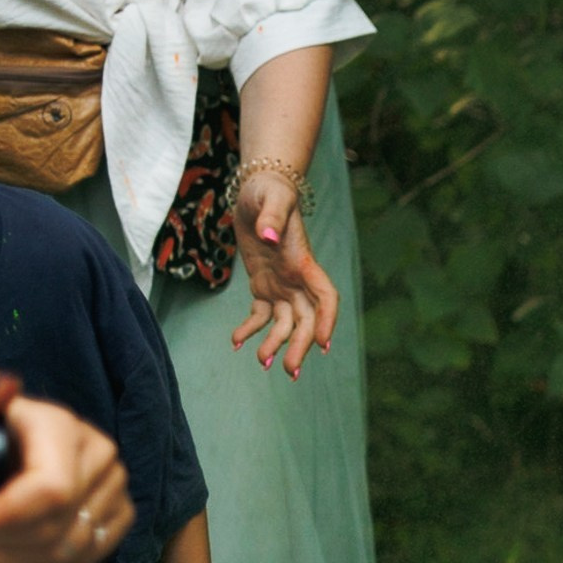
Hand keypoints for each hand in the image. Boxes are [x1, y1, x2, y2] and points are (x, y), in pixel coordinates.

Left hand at [0, 371, 132, 562]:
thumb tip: (2, 385)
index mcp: (62, 424)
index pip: (51, 489)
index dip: (9, 514)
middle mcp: (100, 449)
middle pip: (59, 523)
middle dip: (9, 536)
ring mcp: (118, 482)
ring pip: (72, 545)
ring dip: (24, 551)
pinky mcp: (125, 511)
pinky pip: (89, 554)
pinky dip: (48, 561)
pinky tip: (25, 544)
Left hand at [231, 180, 338, 379]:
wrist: (257, 190)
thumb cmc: (268, 191)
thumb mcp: (271, 199)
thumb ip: (272, 218)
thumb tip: (271, 238)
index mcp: (304, 263)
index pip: (325, 297)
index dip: (327, 321)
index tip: (323, 344)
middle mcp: (297, 280)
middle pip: (306, 320)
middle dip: (300, 346)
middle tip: (290, 372)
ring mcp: (282, 286)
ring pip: (284, 323)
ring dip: (276, 344)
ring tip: (262, 363)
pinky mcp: (263, 286)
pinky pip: (259, 315)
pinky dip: (249, 330)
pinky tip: (235, 343)